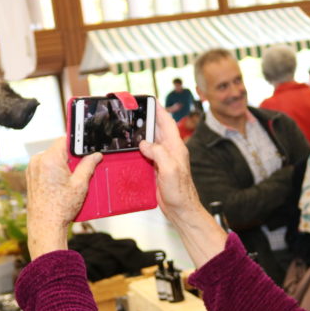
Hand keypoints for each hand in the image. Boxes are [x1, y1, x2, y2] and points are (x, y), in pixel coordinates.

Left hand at [26, 138, 101, 258]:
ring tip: (70, 180)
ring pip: (52, 158)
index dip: (77, 143)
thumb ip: (88, 165)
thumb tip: (96, 155)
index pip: (65, 139)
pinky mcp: (30, 176)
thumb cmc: (61, 207)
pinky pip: (45, 166)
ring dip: (62, 164)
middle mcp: (38, 160)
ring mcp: (32, 168)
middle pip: (58, 149)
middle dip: (70, 157)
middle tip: (80, 170)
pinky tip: (61, 185)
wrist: (45, 225)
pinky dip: (54, 171)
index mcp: (50, 159)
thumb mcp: (80, 185)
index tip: (85, 148)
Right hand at [140, 101, 227, 266]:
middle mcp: (170, 151)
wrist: (181, 210)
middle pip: (157, 129)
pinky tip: (129, 149)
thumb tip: (145, 143)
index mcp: (176, 147)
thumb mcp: (170, 170)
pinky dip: (138, 150)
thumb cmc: (180, 192)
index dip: (159, 110)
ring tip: (128, 126)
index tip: (149, 100)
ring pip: (151, 141)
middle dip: (147, 118)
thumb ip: (159, 153)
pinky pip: (146, 155)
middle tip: (133, 111)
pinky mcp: (157, 169)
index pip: (167, 123)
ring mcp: (164, 160)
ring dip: (141, 134)